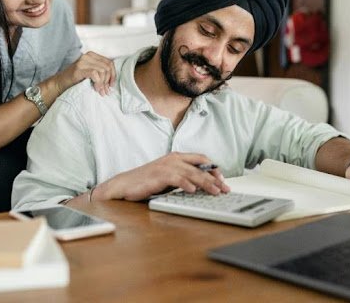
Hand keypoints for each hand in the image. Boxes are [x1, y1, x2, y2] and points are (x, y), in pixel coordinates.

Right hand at [55, 51, 115, 95]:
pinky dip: (98, 82)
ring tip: (100, 92)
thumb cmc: (75, 81)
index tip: (111, 85)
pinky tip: (96, 88)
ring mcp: (83, 61)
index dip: (113, 75)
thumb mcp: (90, 74)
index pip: (109, 63)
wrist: (59, 84)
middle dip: (108, 81)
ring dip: (103, 83)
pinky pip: (95, 74)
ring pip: (102, 70)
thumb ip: (100, 72)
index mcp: (92, 55)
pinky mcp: (79, 68)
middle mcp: (87, 56)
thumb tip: (112, 82)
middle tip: (105, 91)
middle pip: (107, 67)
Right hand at [93, 152, 230, 200]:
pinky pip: (177, 179)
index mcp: (177, 157)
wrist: (125, 184)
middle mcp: (173, 159)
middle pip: (200, 167)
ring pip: (192, 173)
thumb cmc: (147, 182)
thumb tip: (202, 186)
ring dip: (206, 183)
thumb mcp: (169, 177)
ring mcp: (166, 166)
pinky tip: (193, 191)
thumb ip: (183, 177)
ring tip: (215, 191)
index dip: (214, 169)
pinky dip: (187, 184)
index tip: (223, 180)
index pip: (201, 159)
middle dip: (214, 178)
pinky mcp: (159, 175)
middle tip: (224, 189)